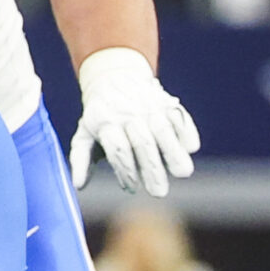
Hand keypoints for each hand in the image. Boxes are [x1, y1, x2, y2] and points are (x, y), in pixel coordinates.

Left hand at [70, 47, 199, 195]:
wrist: (114, 77)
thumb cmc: (99, 117)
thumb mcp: (84, 134)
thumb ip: (80, 159)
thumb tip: (79, 186)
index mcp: (105, 122)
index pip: (118, 149)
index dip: (126, 171)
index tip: (131, 189)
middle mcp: (128, 113)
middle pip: (143, 142)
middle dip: (152, 169)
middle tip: (159, 192)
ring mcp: (149, 107)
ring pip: (164, 130)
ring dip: (174, 152)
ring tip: (183, 173)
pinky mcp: (167, 102)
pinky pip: (180, 118)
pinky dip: (186, 132)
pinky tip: (190, 149)